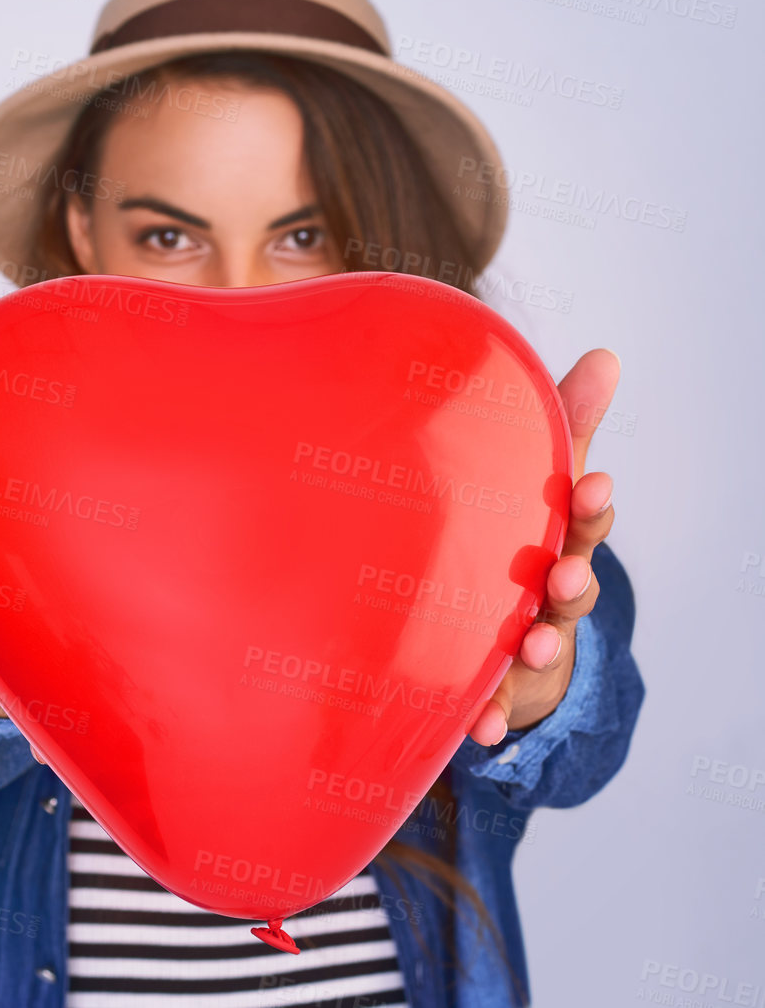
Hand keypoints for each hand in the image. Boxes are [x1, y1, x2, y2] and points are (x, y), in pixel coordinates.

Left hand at [469, 348, 619, 746]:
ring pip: (537, 650)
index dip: (591, 507)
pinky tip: (478, 728)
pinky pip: (490, 707)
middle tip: (564, 577)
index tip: (595, 485)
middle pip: (569, 592)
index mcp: (559, 545)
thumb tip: (605, 354)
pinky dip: (487, 718)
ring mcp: (526, 647)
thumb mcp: (543, 487)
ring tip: (523, 648)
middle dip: (570, 585)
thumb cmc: (527, 545)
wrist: (512, 639)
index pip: (582, 524)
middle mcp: (550, 600)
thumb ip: (567, 425)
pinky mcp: (495, 689)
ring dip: (534, 649)